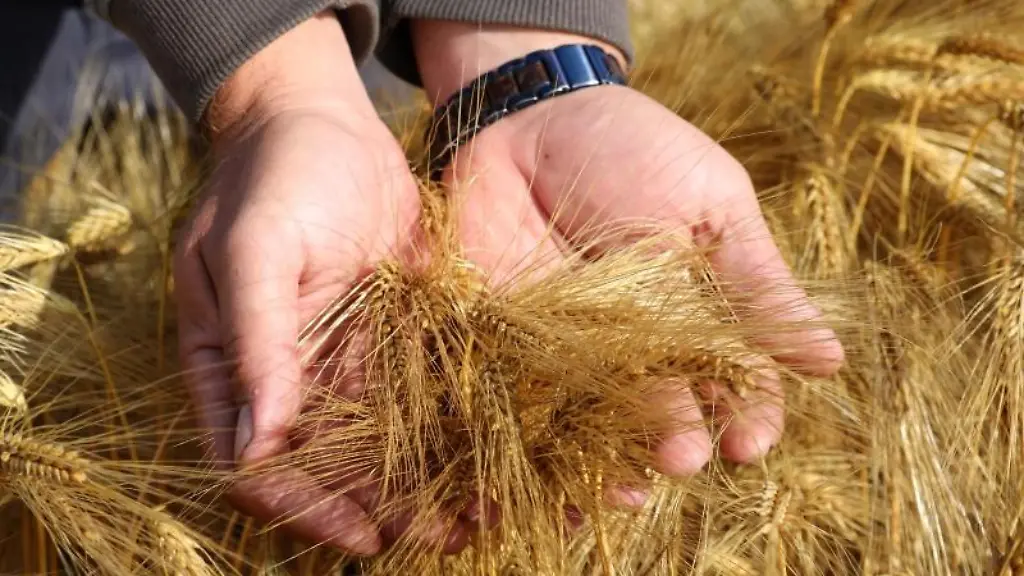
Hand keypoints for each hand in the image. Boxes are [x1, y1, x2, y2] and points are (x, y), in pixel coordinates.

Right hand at [174, 13, 465, 554]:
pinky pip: (423, 393)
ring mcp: (343, 360)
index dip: (308, 508)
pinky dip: (456, 424)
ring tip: (488, 509)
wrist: (324, 121)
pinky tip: (501, 446)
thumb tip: (254, 442)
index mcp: (233, 368)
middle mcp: (290, 378)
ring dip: (430, 478)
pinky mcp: (393, 336)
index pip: (257, 467)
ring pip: (385, 440)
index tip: (366, 535)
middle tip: (452, 535)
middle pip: (333, 466)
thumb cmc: (274, 175)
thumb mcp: (255, 246)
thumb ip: (256, 340)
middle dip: (388, 507)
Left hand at [412, 22, 844, 475]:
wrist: (530, 112)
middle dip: (676, 437)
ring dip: (608, 453)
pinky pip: (520, 394)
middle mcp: (637, 342)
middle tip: (683, 460)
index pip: (735, 376)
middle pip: (664, 406)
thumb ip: (755, 280)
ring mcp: (570, 344)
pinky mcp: (504, 338)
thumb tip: (829, 360)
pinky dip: (530, 431)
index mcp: (697, 311)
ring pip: (595, 415)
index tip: (752, 442)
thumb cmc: (632, 147)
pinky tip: (542, 462)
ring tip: (620, 485)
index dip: (748, 410)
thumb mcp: (708, 202)